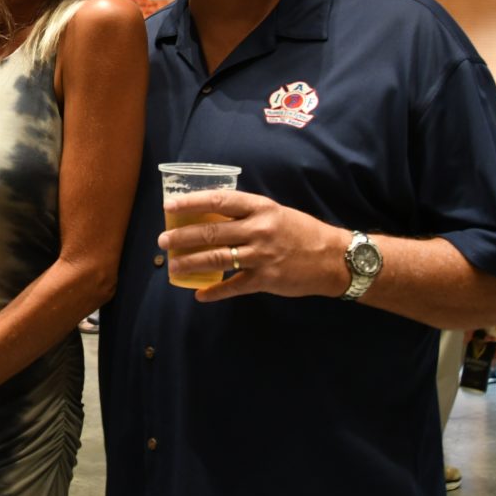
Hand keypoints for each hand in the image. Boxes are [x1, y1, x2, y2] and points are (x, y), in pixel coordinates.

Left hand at [157, 190, 346, 301]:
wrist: (332, 258)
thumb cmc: (300, 231)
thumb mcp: (275, 213)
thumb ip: (247, 214)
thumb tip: (211, 216)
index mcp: (260, 208)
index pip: (220, 201)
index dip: (192, 203)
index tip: (170, 206)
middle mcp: (258, 229)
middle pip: (212, 232)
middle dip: (183, 237)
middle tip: (163, 240)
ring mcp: (261, 256)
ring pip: (217, 259)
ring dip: (191, 263)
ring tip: (173, 266)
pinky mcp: (265, 279)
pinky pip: (234, 286)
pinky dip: (215, 292)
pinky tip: (200, 294)